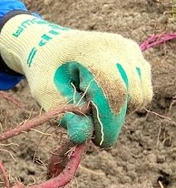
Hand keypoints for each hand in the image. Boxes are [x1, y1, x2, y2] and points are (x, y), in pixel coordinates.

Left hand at [0, 13, 152, 145]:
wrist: (51, 46)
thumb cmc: (46, 70)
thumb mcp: (44, 93)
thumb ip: (63, 114)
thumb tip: (83, 136)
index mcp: (92, 51)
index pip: (113, 92)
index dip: (108, 123)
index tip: (97, 142)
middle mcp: (118, 47)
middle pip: (130, 96)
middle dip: (111, 119)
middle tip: (88, 124)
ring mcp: (131, 51)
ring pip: (140, 96)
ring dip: (119, 111)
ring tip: (92, 104)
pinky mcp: (137, 58)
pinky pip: (142, 91)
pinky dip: (126, 102)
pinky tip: (103, 96)